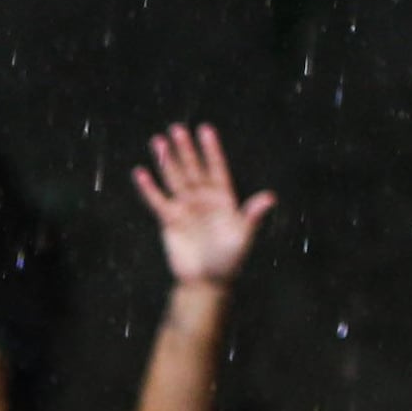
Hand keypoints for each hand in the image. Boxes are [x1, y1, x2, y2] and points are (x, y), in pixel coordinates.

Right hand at [129, 122, 266, 289]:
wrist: (206, 282)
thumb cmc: (229, 260)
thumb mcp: (243, 237)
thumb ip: (252, 216)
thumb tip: (270, 197)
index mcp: (223, 199)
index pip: (216, 169)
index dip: (211, 150)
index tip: (205, 130)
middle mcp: (203, 199)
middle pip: (192, 169)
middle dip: (185, 150)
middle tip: (177, 128)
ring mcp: (185, 208)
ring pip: (174, 179)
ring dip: (166, 161)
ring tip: (158, 142)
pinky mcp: (169, 221)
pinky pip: (157, 201)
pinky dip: (149, 188)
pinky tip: (141, 173)